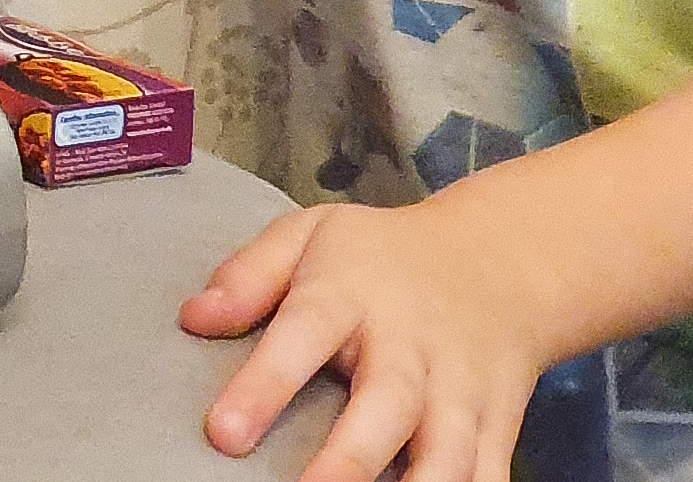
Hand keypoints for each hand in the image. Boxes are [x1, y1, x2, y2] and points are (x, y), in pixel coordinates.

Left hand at [183, 201, 552, 481]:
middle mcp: (411, 345)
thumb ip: (251, 274)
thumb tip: (193, 317)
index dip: (265, 383)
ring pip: (449, 451)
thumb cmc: (381, 256)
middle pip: (387, 403)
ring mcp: (461, 390)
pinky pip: (491, 473)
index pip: (306, 331)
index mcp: (353, 293)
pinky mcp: (499, 425)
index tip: (223, 433)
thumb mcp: (311, 234)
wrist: (498, 260)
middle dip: (349, 458)